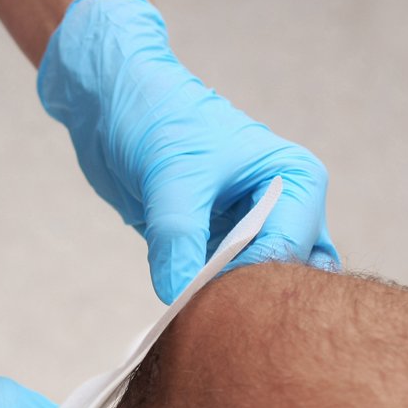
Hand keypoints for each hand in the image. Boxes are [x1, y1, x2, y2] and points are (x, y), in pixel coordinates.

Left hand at [38, 0, 336, 303]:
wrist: (113, 103)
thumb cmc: (156, 117)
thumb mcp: (170, 176)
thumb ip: (178, 238)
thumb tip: (178, 295)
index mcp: (294, 179)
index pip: (286, 247)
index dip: (245, 275)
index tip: (199, 290)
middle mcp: (283, 209)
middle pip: (283, 275)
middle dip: (243, 294)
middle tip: (196, 303)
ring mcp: (251, 231)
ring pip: (256, 288)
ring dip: (224, 301)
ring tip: (186, 305)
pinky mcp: (216, 247)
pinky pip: (221, 289)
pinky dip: (203, 300)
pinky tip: (176, 303)